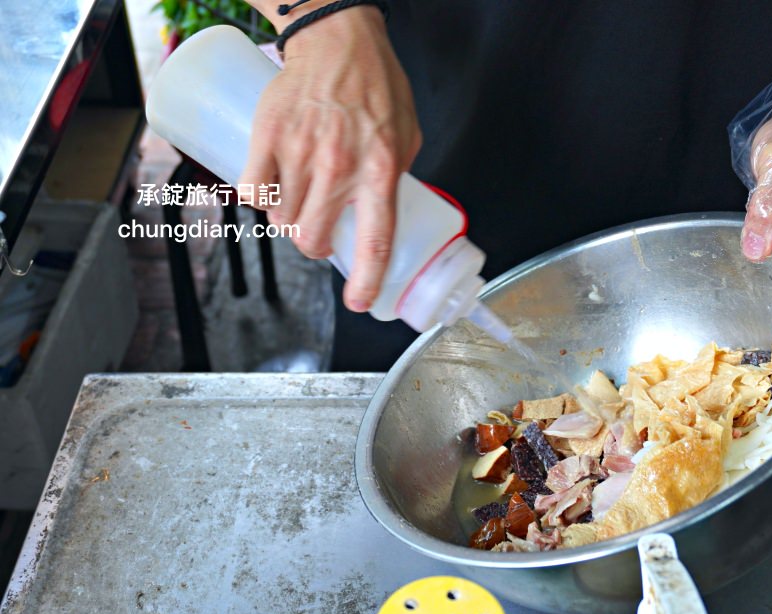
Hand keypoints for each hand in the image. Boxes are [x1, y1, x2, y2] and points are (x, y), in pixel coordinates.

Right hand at [241, 7, 421, 311]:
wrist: (338, 39)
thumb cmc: (377, 85)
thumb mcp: (408, 136)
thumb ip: (398, 178)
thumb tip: (389, 217)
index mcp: (381, 171)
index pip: (375, 240)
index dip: (365, 279)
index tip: (359, 302)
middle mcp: (339, 167)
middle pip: (311, 238)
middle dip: (312, 246)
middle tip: (316, 234)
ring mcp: (300, 153)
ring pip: (280, 218)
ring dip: (286, 221)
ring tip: (297, 200)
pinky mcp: (267, 137)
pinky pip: (250, 190)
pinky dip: (257, 199)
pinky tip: (268, 190)